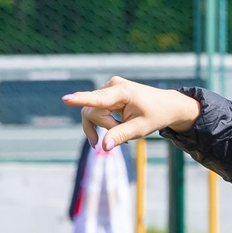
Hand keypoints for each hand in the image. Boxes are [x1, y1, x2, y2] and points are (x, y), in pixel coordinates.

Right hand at [65, 77, 199, 152]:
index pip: (98, 99)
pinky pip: (94, 110)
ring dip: (103, 125)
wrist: (166, 105)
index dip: (80, 100)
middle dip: (104, 126)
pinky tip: (114, 127)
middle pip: (93, 112)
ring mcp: (107, 88)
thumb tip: (104, 147)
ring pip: (91, 112)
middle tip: (123, 134)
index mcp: (123, 92)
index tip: (65, 99)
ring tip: (120, 131)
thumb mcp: (140, 129)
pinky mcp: (106, 93)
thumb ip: (121, 136)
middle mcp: (112, 85)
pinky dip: (103, 122)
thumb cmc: (155, 115)